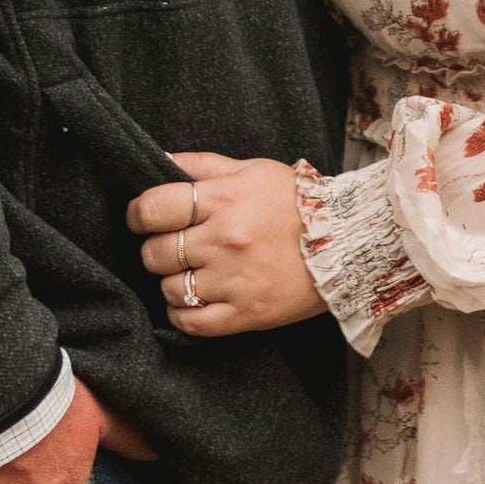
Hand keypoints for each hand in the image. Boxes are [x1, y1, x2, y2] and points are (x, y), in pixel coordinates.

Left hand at [127, 150, 322, 336]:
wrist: (347, 242)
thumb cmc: (294, 201)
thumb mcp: (250, 169)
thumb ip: (201, 164)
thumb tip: (158, 160)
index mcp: (224, 199)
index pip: (154, 207)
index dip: (137, 213)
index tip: (141, 217)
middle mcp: (224, 240)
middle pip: (155, 252)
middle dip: (154, 248)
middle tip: (169, 245)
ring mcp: (233, 281)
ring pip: (169, 289)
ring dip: (170, 281)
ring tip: (187, 271)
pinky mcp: (244, 316)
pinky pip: (190, 323)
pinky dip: (181, 314)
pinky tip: (191, 300)